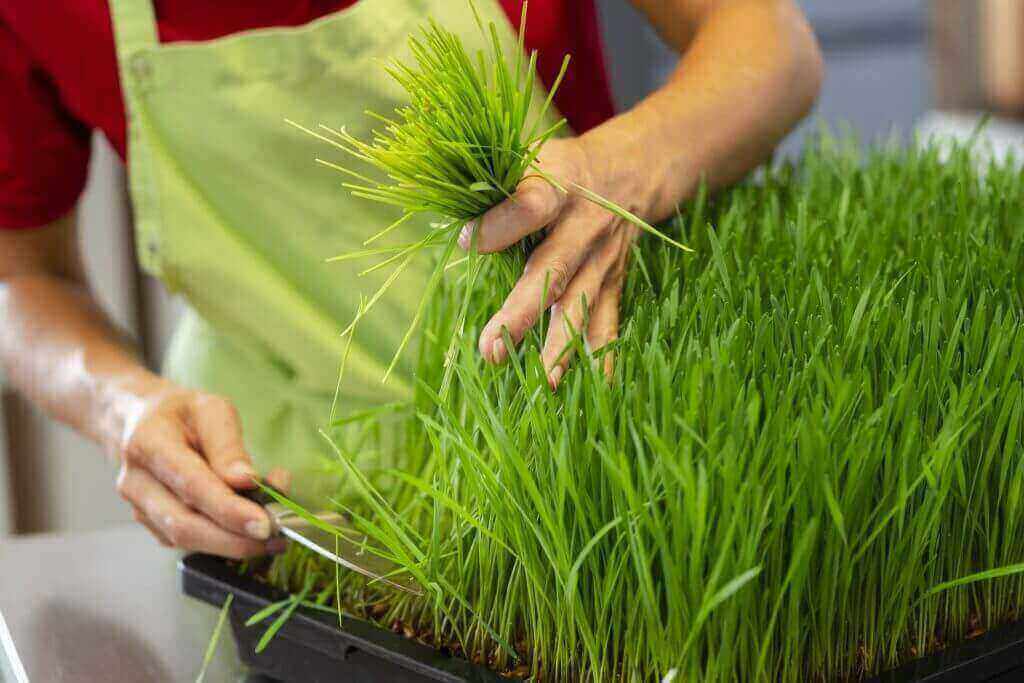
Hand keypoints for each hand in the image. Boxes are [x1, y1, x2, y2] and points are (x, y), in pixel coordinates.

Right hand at [113, 381, 290, 558]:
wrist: (139, 422)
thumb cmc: (181, 413)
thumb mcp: (210, 410)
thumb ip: (228, 445)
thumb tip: (247, 481)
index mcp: (148, 442)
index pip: (191, 484)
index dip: (228, 509)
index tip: (264, 523)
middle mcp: (137, 481)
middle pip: (184, 524)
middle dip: (233, 539)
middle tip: (275, 537)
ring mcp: (139, 507)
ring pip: (185, 540)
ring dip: (232, 545)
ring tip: (272, 537)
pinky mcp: (151, 524)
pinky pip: (187, 542)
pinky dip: (221, 541)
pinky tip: (249, 530)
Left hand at [459, 137, 637, 387]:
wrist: (630, 172)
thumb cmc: (560, 169)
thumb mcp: (530, 158)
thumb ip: (491, 186)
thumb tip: (438, 212)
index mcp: (559, 187)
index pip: (531, 205)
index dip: (500, 224)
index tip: (466, 241)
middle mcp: (584, 226)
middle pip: (553, 271)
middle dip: (522, 312)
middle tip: (491, 347)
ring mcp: (602, 259)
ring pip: (580, 305)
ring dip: (561, 346)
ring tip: (542, 382)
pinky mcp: (613, 282)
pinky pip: (608, 322)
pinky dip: (602, 357)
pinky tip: (594, 389)